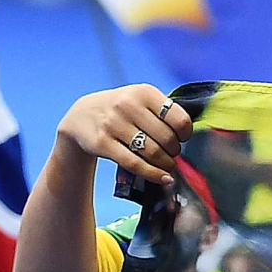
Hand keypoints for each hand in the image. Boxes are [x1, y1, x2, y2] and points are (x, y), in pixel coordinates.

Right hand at [56, 86, 191, 178]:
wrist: (82, 115)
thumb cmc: (121, 110)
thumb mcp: (140, 99)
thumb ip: (162, 111)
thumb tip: (189, 136)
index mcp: (144, 92)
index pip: (179, 118)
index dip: (186, 134)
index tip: (183, 139)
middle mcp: (128, 105)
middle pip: (167, 138)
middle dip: (174, 151)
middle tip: (172, 155)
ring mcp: (113, 124)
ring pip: (152, 152)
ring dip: (165, 164)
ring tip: (167, 165)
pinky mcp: (102, 143)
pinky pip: (135, 164)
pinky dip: (153, 174)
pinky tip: (163, 178)